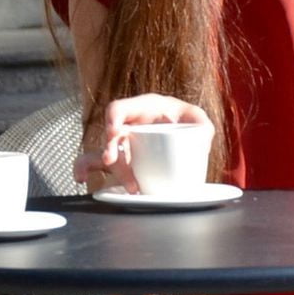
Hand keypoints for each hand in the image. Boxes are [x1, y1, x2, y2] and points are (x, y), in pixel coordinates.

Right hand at [73, 94, 211, 191]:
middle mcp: (128, 124)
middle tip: (111, 162)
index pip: (118, 108)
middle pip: (110, 136)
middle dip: (109, 149)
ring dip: (115, 170)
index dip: (112, 119)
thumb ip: (203, 125)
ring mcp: (124, 141)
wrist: (183, 130)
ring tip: (131, 186)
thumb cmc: (187, 119)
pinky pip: (99, 164)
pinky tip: (89, 181)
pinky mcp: (125, 157)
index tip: (113, 133)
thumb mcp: (198, 118)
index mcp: (140, 108)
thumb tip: (203, 137)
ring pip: (107, 153)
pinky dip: (93, 172)